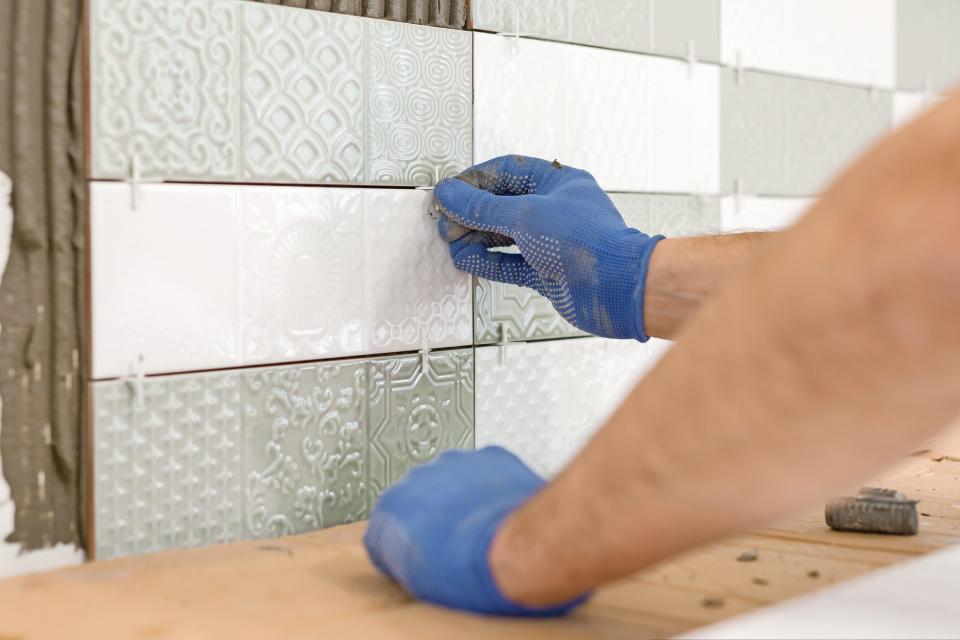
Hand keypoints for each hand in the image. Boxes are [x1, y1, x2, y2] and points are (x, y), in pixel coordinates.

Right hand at [363, 447, 588, 615]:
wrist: (509, 549)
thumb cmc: (465, 571)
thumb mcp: (418, 581)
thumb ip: (405, 558)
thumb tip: (419, 560)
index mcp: (390, 509)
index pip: (388, 525)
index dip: (406, 543)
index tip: (422, 553)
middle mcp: (415, 478)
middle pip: (420, 496)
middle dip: (434, 514)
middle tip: (455, 541)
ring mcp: (451, 463)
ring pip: (453, 478)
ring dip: (463, 496)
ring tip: (482, 526)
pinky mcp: (487, 456)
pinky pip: (487, 469)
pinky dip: (493, 484)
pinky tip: (502, 509)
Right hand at [435, 155, 663, 339]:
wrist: (617, 288)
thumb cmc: (586, 241)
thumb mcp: (526, 215)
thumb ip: (483, 207)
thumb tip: (449, 194)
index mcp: (559, 183)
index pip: (508, 172)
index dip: (475, 180)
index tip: (449, 192)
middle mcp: (555, 210)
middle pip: (503, 204)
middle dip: (471, 213)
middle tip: (445, 222)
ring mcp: (551, 242)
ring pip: (504, 236)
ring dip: (475, 239)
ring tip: (451, 243)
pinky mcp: (547, 272)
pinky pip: (510, 263)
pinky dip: (487, 262)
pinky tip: (466, 260)